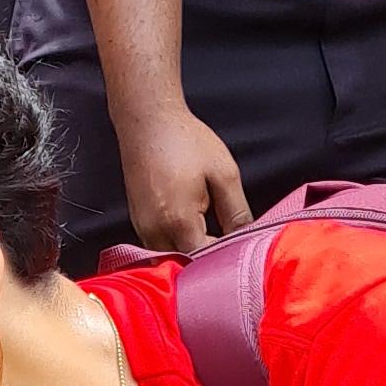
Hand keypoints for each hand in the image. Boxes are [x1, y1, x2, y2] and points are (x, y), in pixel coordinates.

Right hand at [112, 100, 250, 254]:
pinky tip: (194, 225)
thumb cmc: (185, 141)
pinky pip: (160, 245)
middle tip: (232, 242)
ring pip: (171, 257)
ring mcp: (142, 228)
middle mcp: (154, 231)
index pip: (205, 258)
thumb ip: (237, 212)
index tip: (243, 247)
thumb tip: (246, 239)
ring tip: (213, 232)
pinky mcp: (138, 222)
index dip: (226, 257)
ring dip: (192, 251)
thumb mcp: (223, 173)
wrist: (147, 122)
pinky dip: (178, 242)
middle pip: (186, 263)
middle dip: (209, 257)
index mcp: (178, 220)